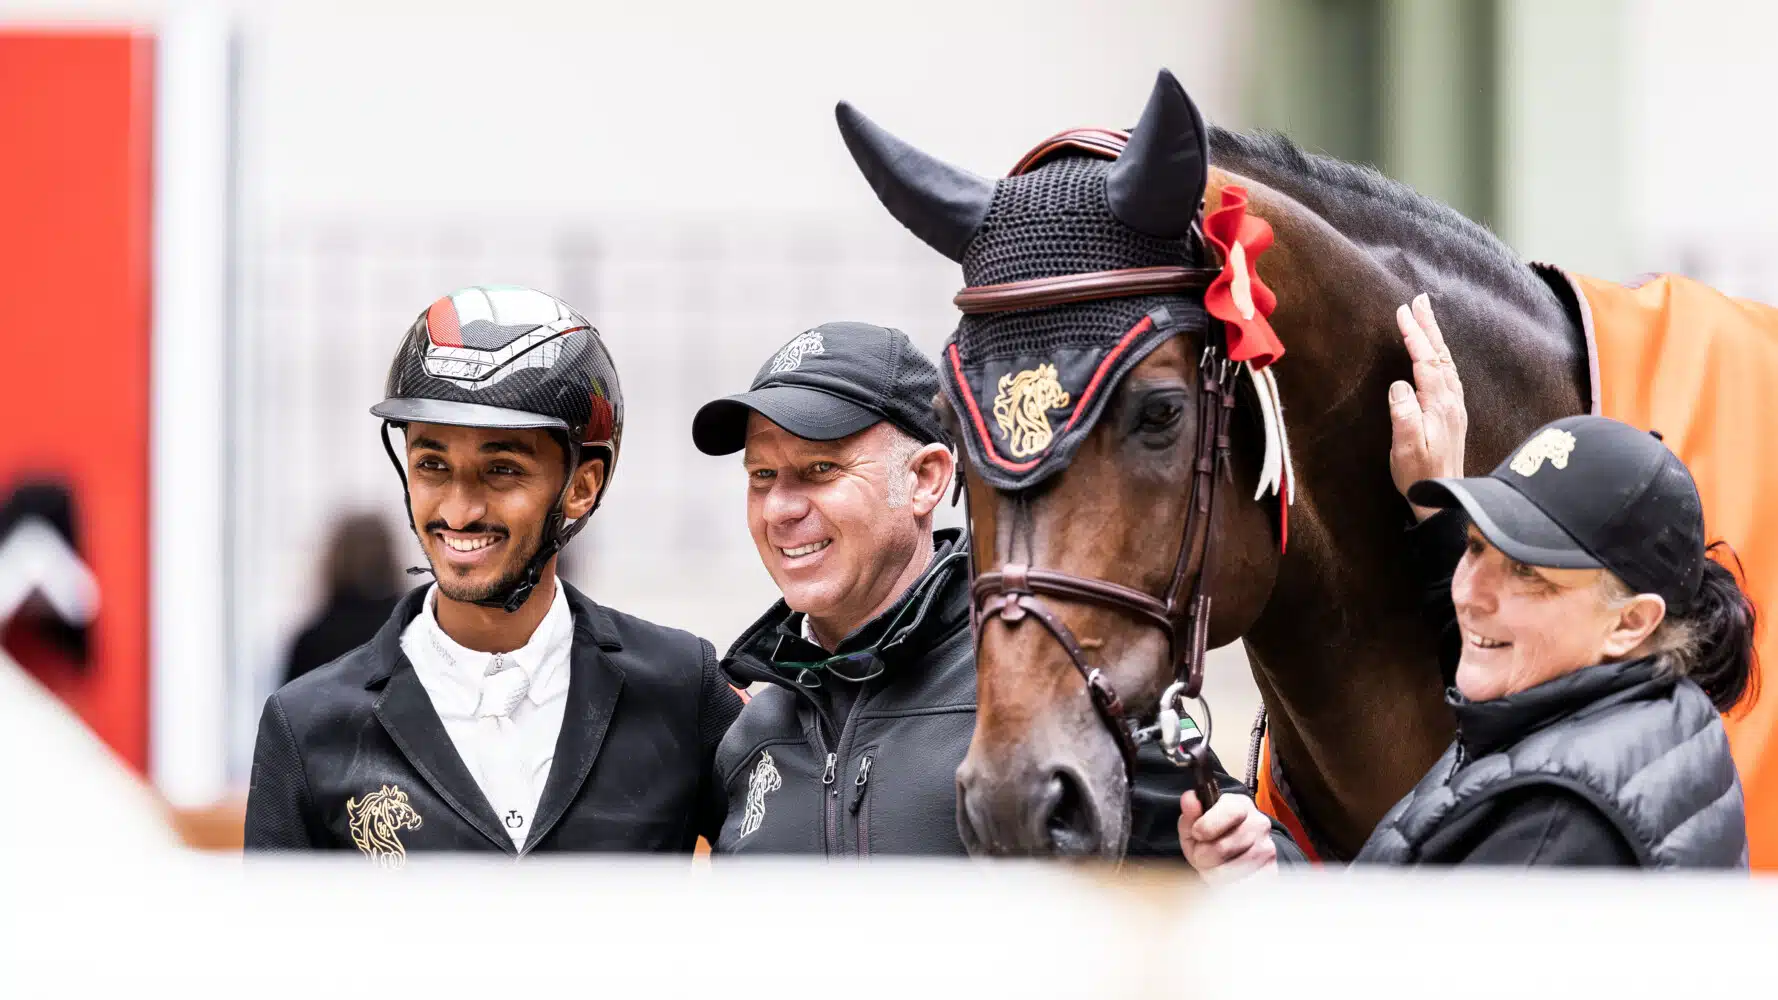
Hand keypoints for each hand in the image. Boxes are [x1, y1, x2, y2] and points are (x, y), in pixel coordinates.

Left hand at [1178, 791, 1276, 881]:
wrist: (1231, 854)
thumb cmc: (1210, 837)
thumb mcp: (1194, 824)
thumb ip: (1190, 813)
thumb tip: (1189, 798)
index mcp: (1239, 805)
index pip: (1230, 811)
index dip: (1208, 826)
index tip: (1197, 834)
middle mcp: (1258, 823)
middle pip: (1225, 846)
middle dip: (1204, 856)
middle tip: (1200, 856)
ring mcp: (1267, 846)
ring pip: (1235, 868)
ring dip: (1215, 873)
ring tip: (1211, 867)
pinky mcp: (1271, 869)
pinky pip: (1247, 882)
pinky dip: (1231, 884)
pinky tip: (1225, 877)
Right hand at [1389, 293, 1467, 520]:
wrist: (1443, 499)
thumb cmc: (1420, 474)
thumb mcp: (1406, 447)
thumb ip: (1404, 415)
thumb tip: (1400, 385)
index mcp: (1439, 405)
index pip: (1426, 361)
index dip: (1415, 335)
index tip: (1402, 312)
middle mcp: (1451, 401)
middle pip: (1441, 355)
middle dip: (1429, 326)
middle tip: (1419, 300)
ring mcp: (1454, 407)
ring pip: (1446, 362)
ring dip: (1435, 337)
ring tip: (1424, 317)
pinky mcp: (1452, 414)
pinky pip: (1447, 373)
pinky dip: (1439, 355)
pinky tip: (1434, 354)